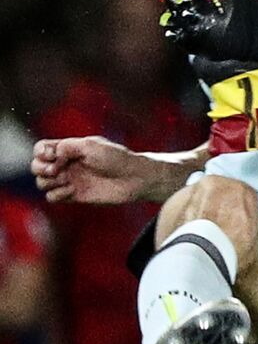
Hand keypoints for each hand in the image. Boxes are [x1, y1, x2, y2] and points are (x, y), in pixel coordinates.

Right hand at [31, 136, 146, 204]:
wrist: (134, 178)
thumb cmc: (117, 158)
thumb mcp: (92, 146)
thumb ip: (67, 147)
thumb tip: (50, 154)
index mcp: (71, 148)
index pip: (42, 148)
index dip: (41, 152)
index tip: (53, 155)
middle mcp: (67, 163)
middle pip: (36, 166)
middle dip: (40, 168)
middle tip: (56, 169)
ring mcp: (70, 179)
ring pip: (42, 182)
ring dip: (48, 181)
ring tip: (67, 179)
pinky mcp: (74, 195)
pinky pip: (52, 197)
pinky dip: (57, 194)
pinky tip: (71, 190)